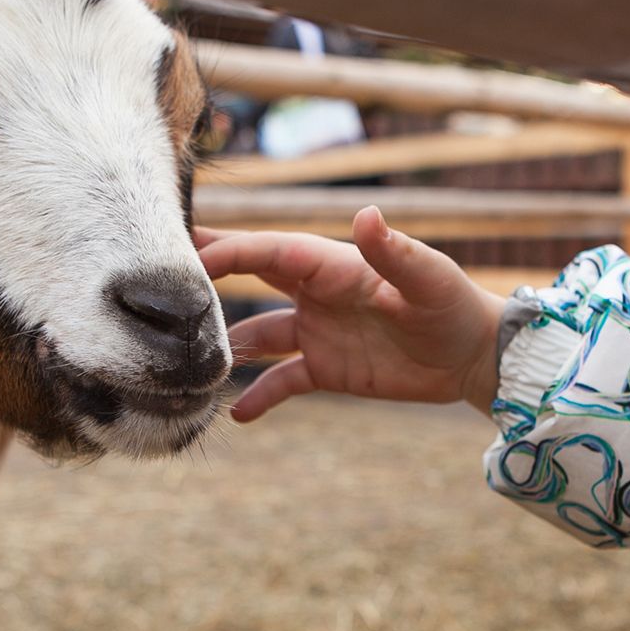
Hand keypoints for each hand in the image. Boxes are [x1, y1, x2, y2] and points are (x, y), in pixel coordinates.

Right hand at [197, 207, 505, 420]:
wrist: (474, 356)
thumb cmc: (453, 305)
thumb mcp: (427, 278)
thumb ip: (393, 251)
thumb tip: (367, 215)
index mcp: (333, 264)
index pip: (268, 252)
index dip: (227, 252)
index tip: (183, 256)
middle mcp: (315, 294)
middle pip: (249, 283)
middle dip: (206, 285)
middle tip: (155, 293)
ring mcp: (317, 331)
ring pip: (256, 337)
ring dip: (225, 349)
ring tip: (185, 367)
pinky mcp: (326, 369)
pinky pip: (282, 381)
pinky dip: (259, 397)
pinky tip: (234, 415)